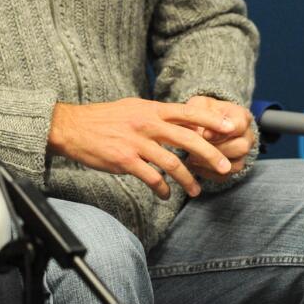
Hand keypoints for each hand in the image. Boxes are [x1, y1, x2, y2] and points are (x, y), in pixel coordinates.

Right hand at [48, 97, 238, 198]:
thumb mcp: (132, 109)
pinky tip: (165, 194)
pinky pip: (151, 177)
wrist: (71, 127)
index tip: (232, 128)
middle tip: (225, 168)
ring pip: (173, 162)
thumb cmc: (101, 119)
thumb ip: (156, 116)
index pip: (189, 112)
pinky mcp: (124, 160)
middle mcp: (146, 123)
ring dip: (188, 179)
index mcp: (150, 109)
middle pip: (188, 138)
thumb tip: (181, 123)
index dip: (213, 120)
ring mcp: (135, 142)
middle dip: (211, 155)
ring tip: (196, 190)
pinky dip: (162, 188)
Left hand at [182, 95, 253, 181]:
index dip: (221, 132)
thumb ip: (198, 112)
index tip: (205, 134)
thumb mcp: (199, 104)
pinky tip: (193, 165)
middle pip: (241, 147)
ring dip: (211, 163)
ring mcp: (243, 154)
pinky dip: (208, 173)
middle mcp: (247, 136)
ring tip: (191, 157)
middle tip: (196, 148)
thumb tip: (197, 129)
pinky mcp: (234, 167)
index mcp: (241, 116)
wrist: (205, 123)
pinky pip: (226, 176)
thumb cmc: (202, 111)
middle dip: (217, 149)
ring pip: (235, 165)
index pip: (239, 125)